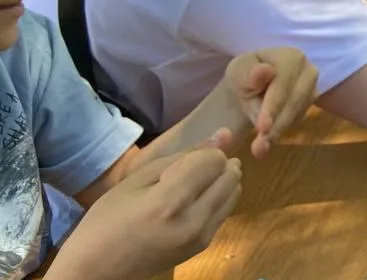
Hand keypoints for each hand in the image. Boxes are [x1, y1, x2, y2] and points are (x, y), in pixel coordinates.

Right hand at [50, 148, 241, 279]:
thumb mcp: (136, 180)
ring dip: (221, 181)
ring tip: (191, 186)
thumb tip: (223, 135)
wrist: (97, 269)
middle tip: (190, 170)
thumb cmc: (106, 220)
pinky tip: (192, 202)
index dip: (204, 153)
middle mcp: (193, 221)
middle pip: (231, 176)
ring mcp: (201, 237)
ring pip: (234, 192)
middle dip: (218, 165)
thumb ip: (182, 157)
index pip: (215, 161)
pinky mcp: (203, 246)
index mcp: (169, 202)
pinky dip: (216, 199)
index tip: (183, 161)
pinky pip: (225, 211)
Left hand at [223, 47, 318, 158]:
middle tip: (259, 148)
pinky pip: (297, 119)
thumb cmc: (245, 74)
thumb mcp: (239, 71)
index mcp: (291, 57)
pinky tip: (267, 140)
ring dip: (278, 132)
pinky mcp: (311, 103)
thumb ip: (249, 74)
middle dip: (276, 125)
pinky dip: (281, 131)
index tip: (262, 128)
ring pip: (297, 113)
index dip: (273, 106)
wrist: (255, 80)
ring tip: (259, 149)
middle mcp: (309, 70)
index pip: (283, 84)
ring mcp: (313, 87)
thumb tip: (265, 72)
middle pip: (294, 101)